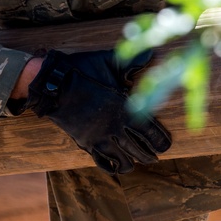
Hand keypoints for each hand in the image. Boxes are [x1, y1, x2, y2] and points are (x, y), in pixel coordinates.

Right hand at [26, 49, 171, 174]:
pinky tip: (116, 168)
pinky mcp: (85, 143)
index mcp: (123, 109)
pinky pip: (102, 162)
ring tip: (135, 163)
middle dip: (149, 155)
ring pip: (122, 159)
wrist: (54, 84)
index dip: (160, 141)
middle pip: (139, 149)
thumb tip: (151, 53)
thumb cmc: (82, 70)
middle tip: (156, 157)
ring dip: (131, 163)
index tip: (166, 146)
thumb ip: (132, 61)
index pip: (150, 132)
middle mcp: (114, 128)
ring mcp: (99, 138)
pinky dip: (111, 167)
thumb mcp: (109, 61)